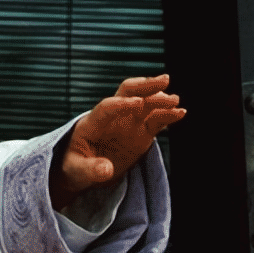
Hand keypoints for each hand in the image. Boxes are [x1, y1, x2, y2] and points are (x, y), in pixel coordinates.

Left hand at [53, 75, 184, 202]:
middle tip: (164, 80)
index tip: (137, 103)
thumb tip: (106, 170)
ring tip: (175, 102)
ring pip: (146, 105)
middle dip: (145, 85)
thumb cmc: (73, 166)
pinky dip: (168, 116)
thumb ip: (90, 169)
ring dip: (160, 100)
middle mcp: (112, 118)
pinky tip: (180, 113)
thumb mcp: (76, 171)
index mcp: (92, 123)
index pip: (107, 107)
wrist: (82, 171)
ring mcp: (128, 124)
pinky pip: (156, 120)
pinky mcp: (141, 133)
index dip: (121, 104)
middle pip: (128, 93)